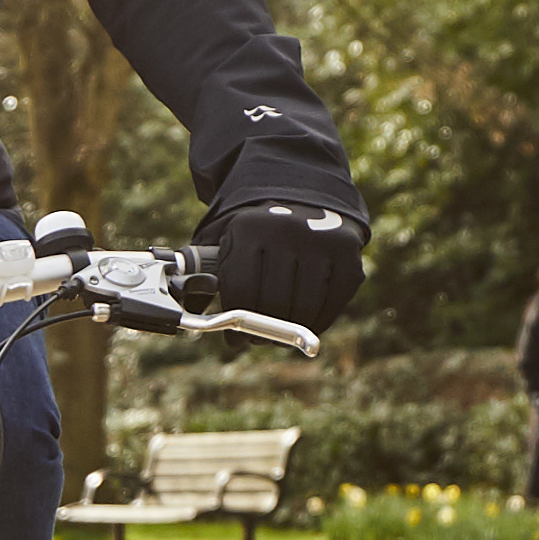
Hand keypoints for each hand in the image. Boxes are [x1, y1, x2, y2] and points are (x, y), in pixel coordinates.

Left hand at [198, 199, 363, 329]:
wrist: (303, 199)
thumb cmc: (257, 236)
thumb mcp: (228, 243)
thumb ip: (206, 277)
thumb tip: (190, 316)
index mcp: (249, 228)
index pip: (242, 289)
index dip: (237, 323)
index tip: (235, 339)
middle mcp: (286, 231)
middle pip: (274, 303)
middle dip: (263, 331)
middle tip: (258, 338)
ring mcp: (321, 240)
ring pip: (304, 308)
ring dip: (291, 331)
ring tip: (281, 334)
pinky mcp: (348, 252)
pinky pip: (332, 303)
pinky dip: (318, 321)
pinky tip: (306, 322)